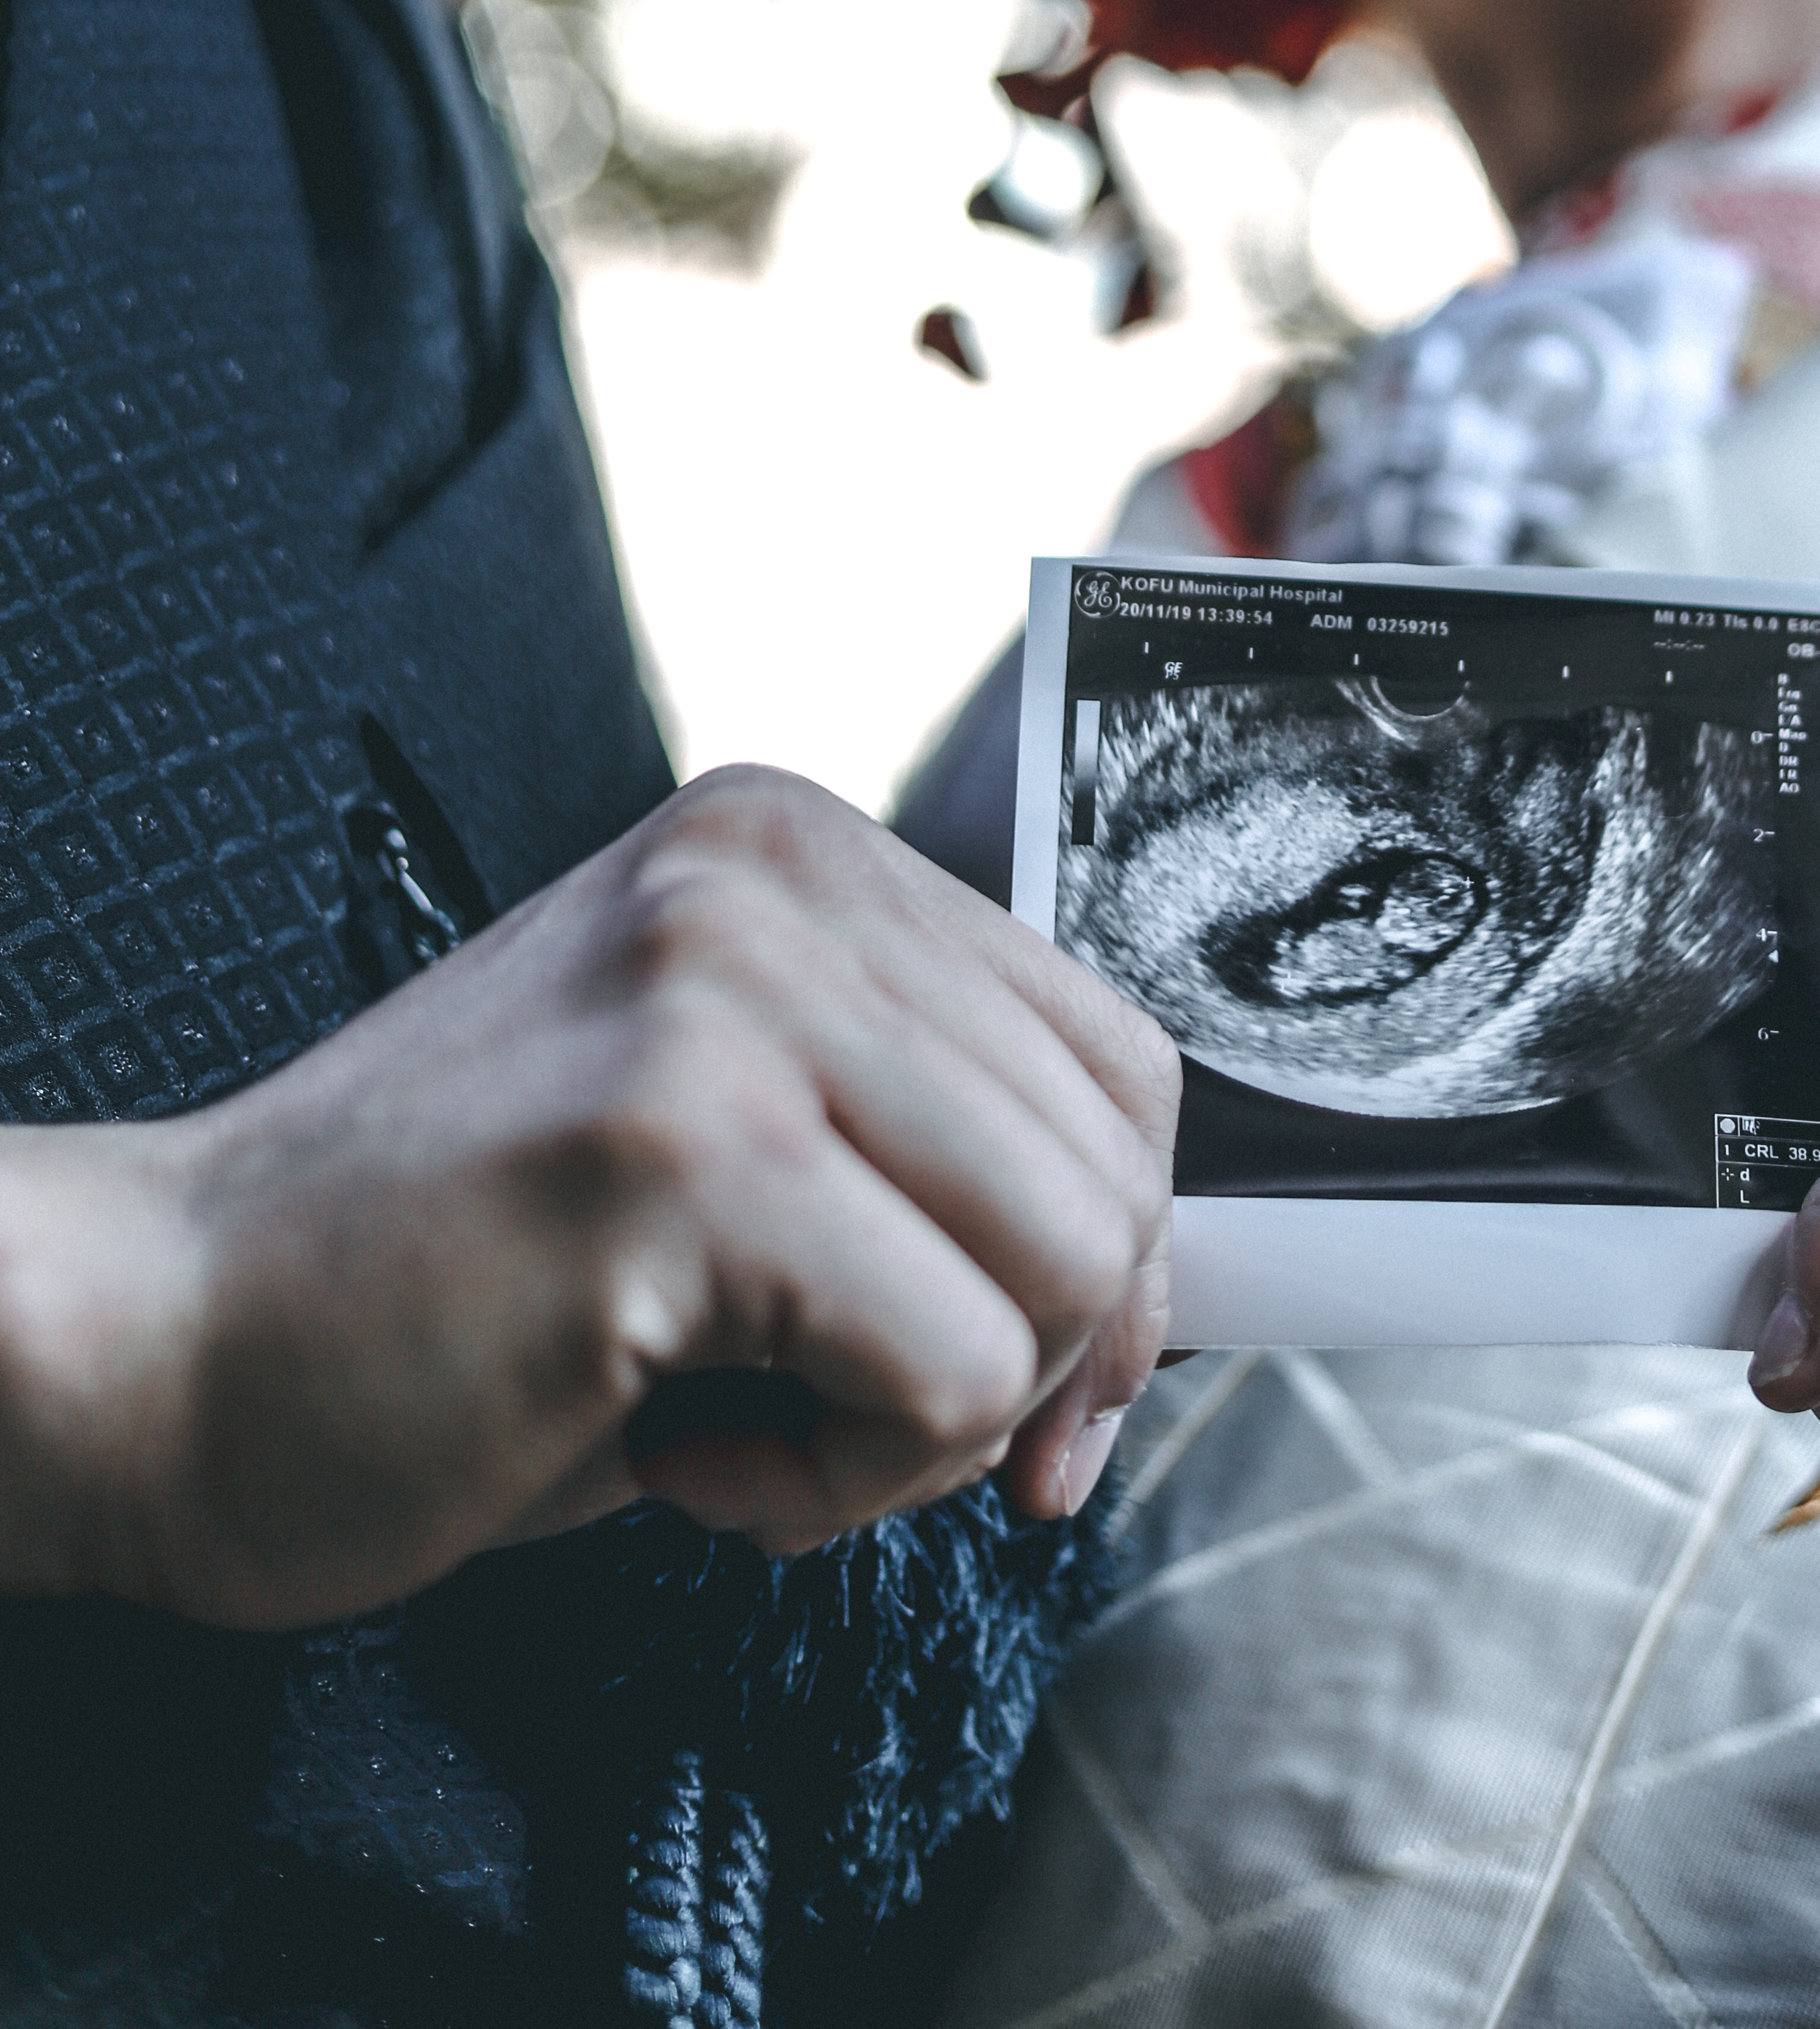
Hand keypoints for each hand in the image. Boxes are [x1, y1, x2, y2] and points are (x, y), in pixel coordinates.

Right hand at [0, 769, 1178, 1631]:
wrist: (155, 1345)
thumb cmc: (445, 1286)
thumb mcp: (725, 1140)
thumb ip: (923, 1151)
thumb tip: (1151, 1281)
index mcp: (793, 849)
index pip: (1114, 1052)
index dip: (1099, 1260)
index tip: (999, 1384)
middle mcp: (772, 878)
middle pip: (1121, 1158)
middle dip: (1038, 1354)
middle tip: (851, 1429)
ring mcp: (725, 995)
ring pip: (1068, 1263)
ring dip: (930, 1423)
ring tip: (742, 1423)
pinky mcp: (682, 1150)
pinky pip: (952, 1372)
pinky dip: (843, 1484)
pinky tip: (669, 1448)